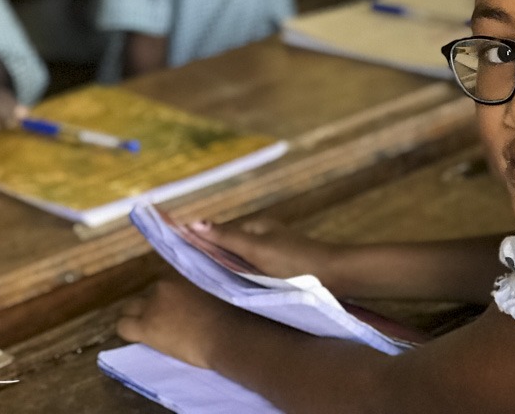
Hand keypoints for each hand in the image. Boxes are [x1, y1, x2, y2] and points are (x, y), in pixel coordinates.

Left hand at [117, 279, 237, 369]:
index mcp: (183, 272)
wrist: (228, 335)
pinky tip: (140, 337)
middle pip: (150, 293)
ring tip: (156, 331)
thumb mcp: (220, 289)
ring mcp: (153, 304)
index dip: (172, 296)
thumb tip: (200, 293)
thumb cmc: (234, 315)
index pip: (166, 281)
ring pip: (132, 308)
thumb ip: (206, 285)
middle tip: (170, 321)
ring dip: (142, 317)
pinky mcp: (146, 326)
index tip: (181, 307)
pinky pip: (123, 326)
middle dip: (156, 305)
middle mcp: (165, 284)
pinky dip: (128, 330)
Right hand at [188, 218, 342, 289]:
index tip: (178, 255)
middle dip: (212, 258)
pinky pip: (254, 272)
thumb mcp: (257, 249)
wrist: (336, 276)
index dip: (200, 243)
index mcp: (257, 227)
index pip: (219, 233)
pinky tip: (236, 292)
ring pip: (242, 261)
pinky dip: (243, 279)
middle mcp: (264, 236)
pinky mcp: (282, 270)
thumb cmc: (295, 261)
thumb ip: (226, 238)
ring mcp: (274, 253)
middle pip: (230, 248)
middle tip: (190, 276)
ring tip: (208, 286)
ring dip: (227, 270)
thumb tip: (193, 222)